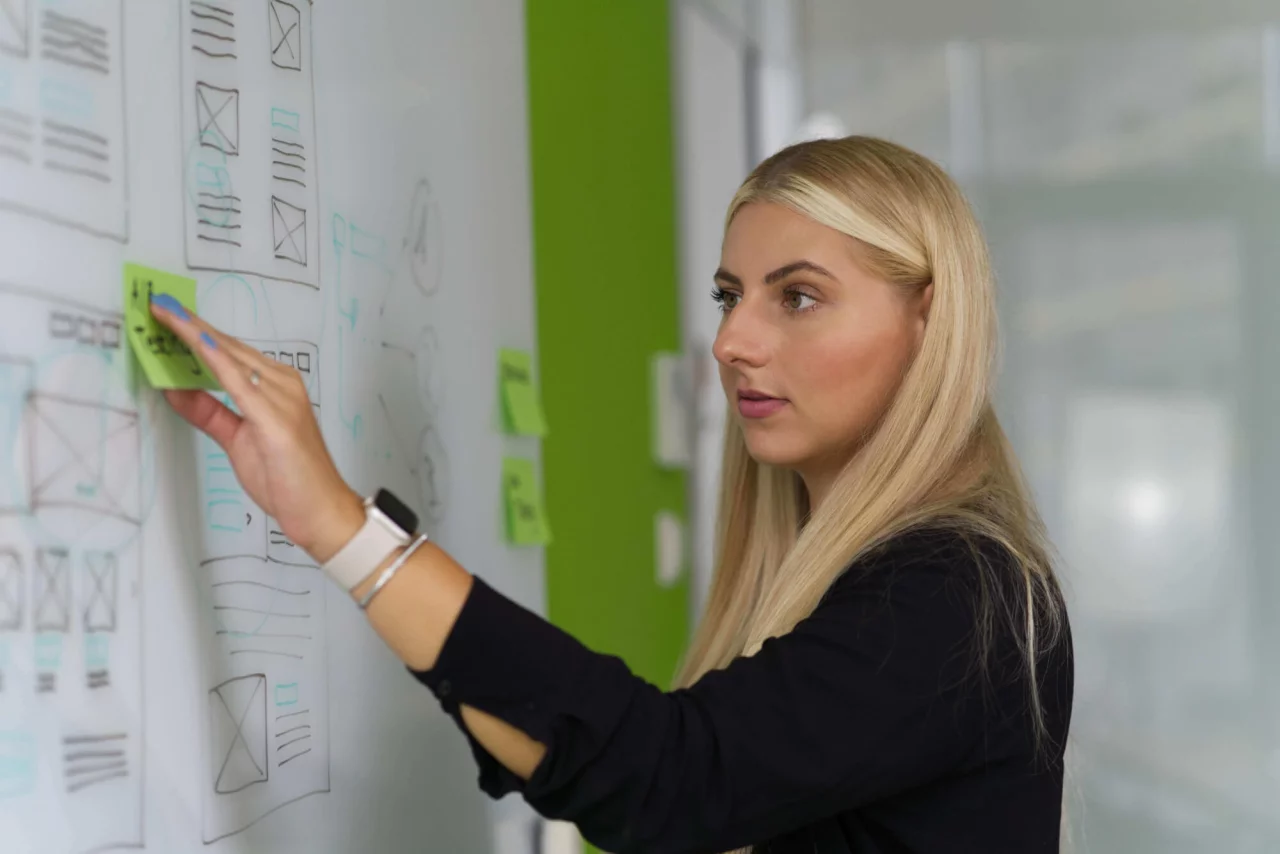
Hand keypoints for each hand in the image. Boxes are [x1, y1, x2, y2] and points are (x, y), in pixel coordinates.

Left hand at [150, 294, 363, 563]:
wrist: (320, 510)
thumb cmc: (288, 479)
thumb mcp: (238, 441)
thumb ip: (209, 413)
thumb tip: (174, 390)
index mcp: (277, 386)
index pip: (229, 352)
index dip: (196, 331)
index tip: (166, 312)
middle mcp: (282, 384)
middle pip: (228, 346)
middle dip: (190, 325)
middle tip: (157, 304)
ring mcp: (282, 398)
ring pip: (231, 357)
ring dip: (195, 336)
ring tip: (165, 317)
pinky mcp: (276, 418)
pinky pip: (239, 382)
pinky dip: (216, 361)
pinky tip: (198, 344)